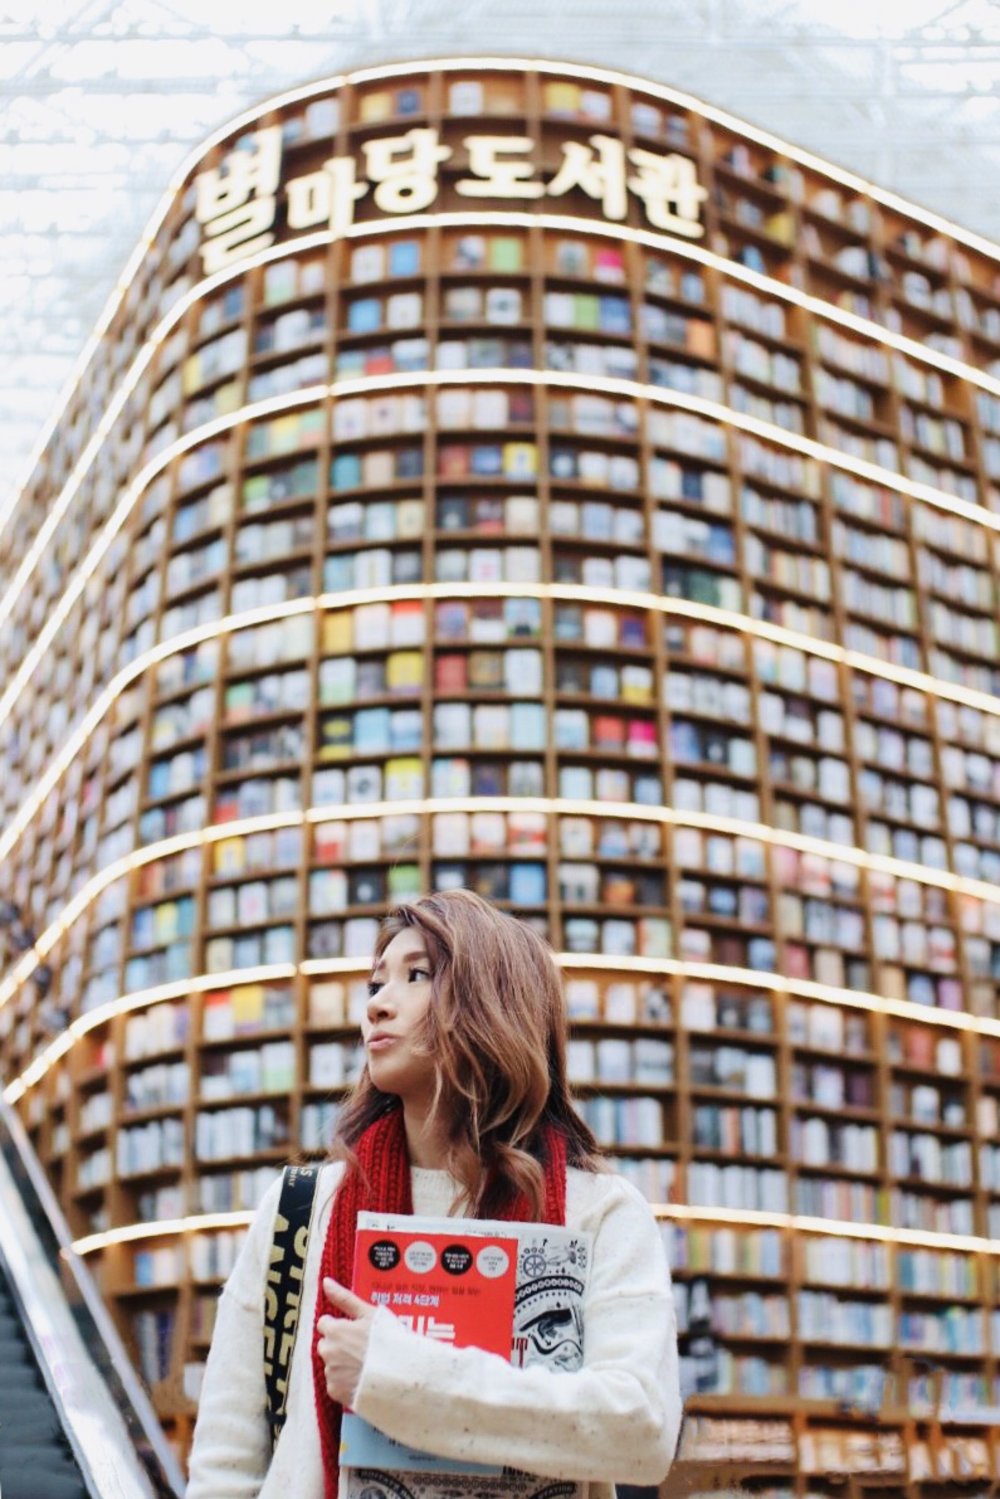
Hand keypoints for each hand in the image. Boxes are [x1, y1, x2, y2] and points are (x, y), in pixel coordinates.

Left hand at [316, 1277, 375, 1405]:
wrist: (399, 1375)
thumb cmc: (387, 1340)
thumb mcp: (369, 1313)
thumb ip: (344, 1298)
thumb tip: (325, 1281)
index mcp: (334, 1330)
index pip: (324, 1323)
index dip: (340, 1325)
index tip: (354, 1330)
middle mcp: (327, 1352)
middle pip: (326, 1344)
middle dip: (338, 1345)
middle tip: (361, 1348)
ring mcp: (331, 1373)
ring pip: (332, 1364)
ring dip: (342, 1363)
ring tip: (365, 1364)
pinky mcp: (336, 1392)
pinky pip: (336, 1383)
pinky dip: (346, 1381)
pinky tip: (362, 1378)